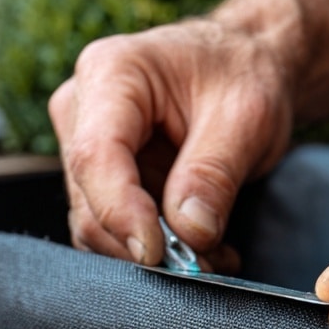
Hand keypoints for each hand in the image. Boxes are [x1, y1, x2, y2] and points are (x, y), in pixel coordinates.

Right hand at [49, 2, 296, 269]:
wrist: (245, 64)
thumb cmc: (243, 74)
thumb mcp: (246, 117)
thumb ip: (213, 173)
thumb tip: (189, 233)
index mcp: (110, 74)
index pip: (94, 156)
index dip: (120, 212)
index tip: (157, 251)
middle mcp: (82, 109)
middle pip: (90, 200)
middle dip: (145, 243)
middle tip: (208, 264)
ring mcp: (85, 147)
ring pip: (97, 225)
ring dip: (153, 253)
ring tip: (215, 256)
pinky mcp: (101, 180)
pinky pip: (114, 230)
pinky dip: (156, 248)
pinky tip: (202, 247)